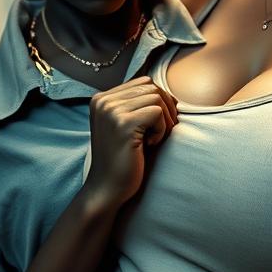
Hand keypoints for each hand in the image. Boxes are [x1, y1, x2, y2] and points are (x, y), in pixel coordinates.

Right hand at [84, 76, 177, 207]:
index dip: (159, 101)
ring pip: (156, 98)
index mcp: (101, 99)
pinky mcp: (123, 124)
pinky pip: (157, 113)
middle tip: (162, 132)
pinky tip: (150, 144)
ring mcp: (111, 111)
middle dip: (165, 108)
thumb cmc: (122, 159)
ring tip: (154, 139)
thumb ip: (137, 106)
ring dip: (164, 120)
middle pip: (151, 87)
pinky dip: (161, 129)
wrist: (107, 188)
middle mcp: (103, 101)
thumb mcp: (125, 126)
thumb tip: (170, 95)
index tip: (158, 124)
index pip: (142, 82)